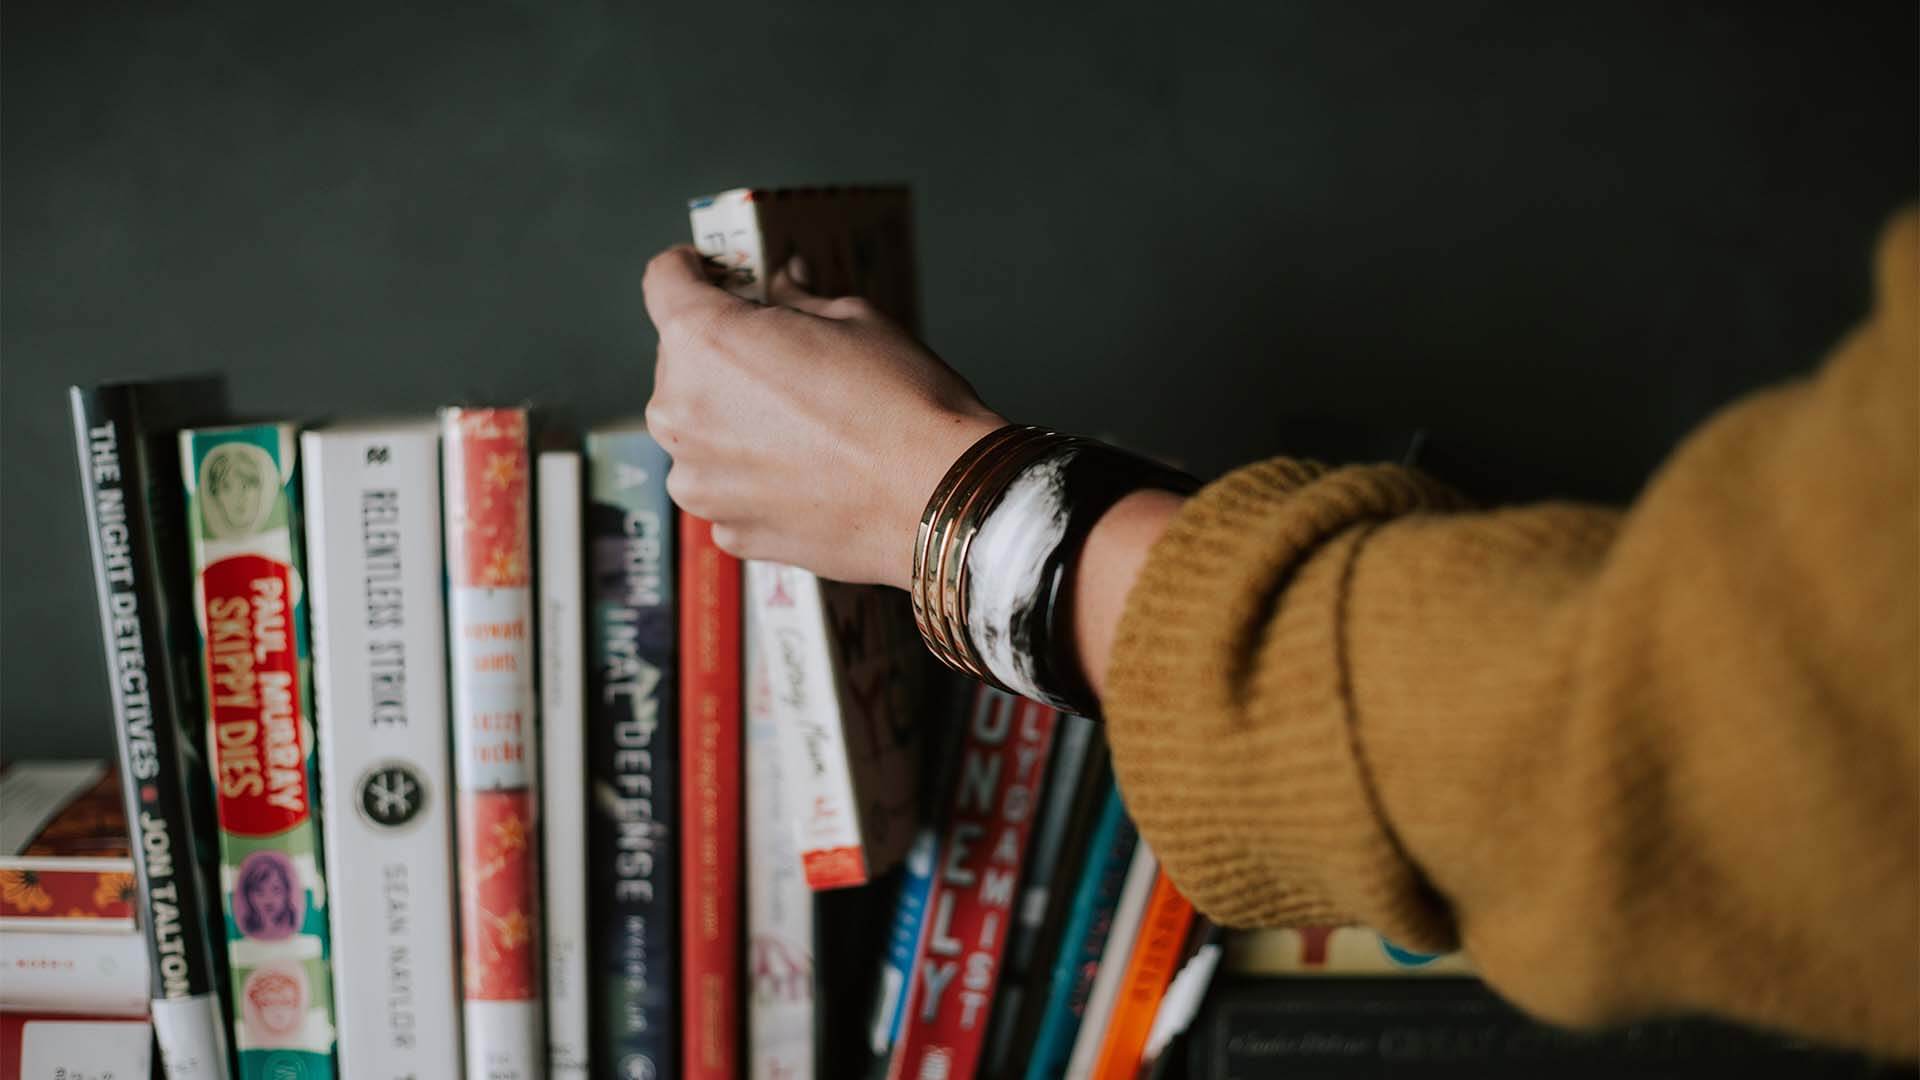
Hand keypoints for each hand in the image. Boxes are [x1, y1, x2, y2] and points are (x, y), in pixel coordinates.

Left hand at [641, 245, 1005, 588]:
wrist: (939, 499)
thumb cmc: (902, 404)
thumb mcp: (854, 319)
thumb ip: (798, 301)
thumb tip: (783, 286)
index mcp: (704, 341)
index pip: (664, 281)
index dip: (689, 269)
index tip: (710, 273)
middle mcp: (681, 412)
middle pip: (681, 362)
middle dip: (723, 354)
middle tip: (784, 360)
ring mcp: (698, 481)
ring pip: (699, 431)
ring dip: (733, 421)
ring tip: (803, 428)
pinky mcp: (728, 529)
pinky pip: (726, 487)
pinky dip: (753, 476)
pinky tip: (808, 474)